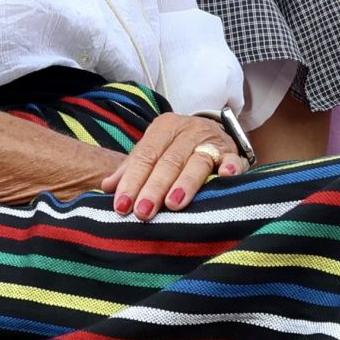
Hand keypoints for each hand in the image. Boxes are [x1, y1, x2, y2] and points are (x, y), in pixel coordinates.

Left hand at [101, 113, 240, 219]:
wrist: (213, 132)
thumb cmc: (177, 148)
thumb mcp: (154, 151)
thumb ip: (132, 168)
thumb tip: (107, 187)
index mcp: (164, 128)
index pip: (145, 155)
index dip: (132, 181)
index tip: (121, 206)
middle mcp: (188, 131)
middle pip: (169, 161)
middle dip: (154, 188)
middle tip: (143, 212)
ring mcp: (211, 141)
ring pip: (197, 162)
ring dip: (185, 184)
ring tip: (173, 205)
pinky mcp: (233, 153)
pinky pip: (232, 160)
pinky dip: (229, 167)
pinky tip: (225, 177)